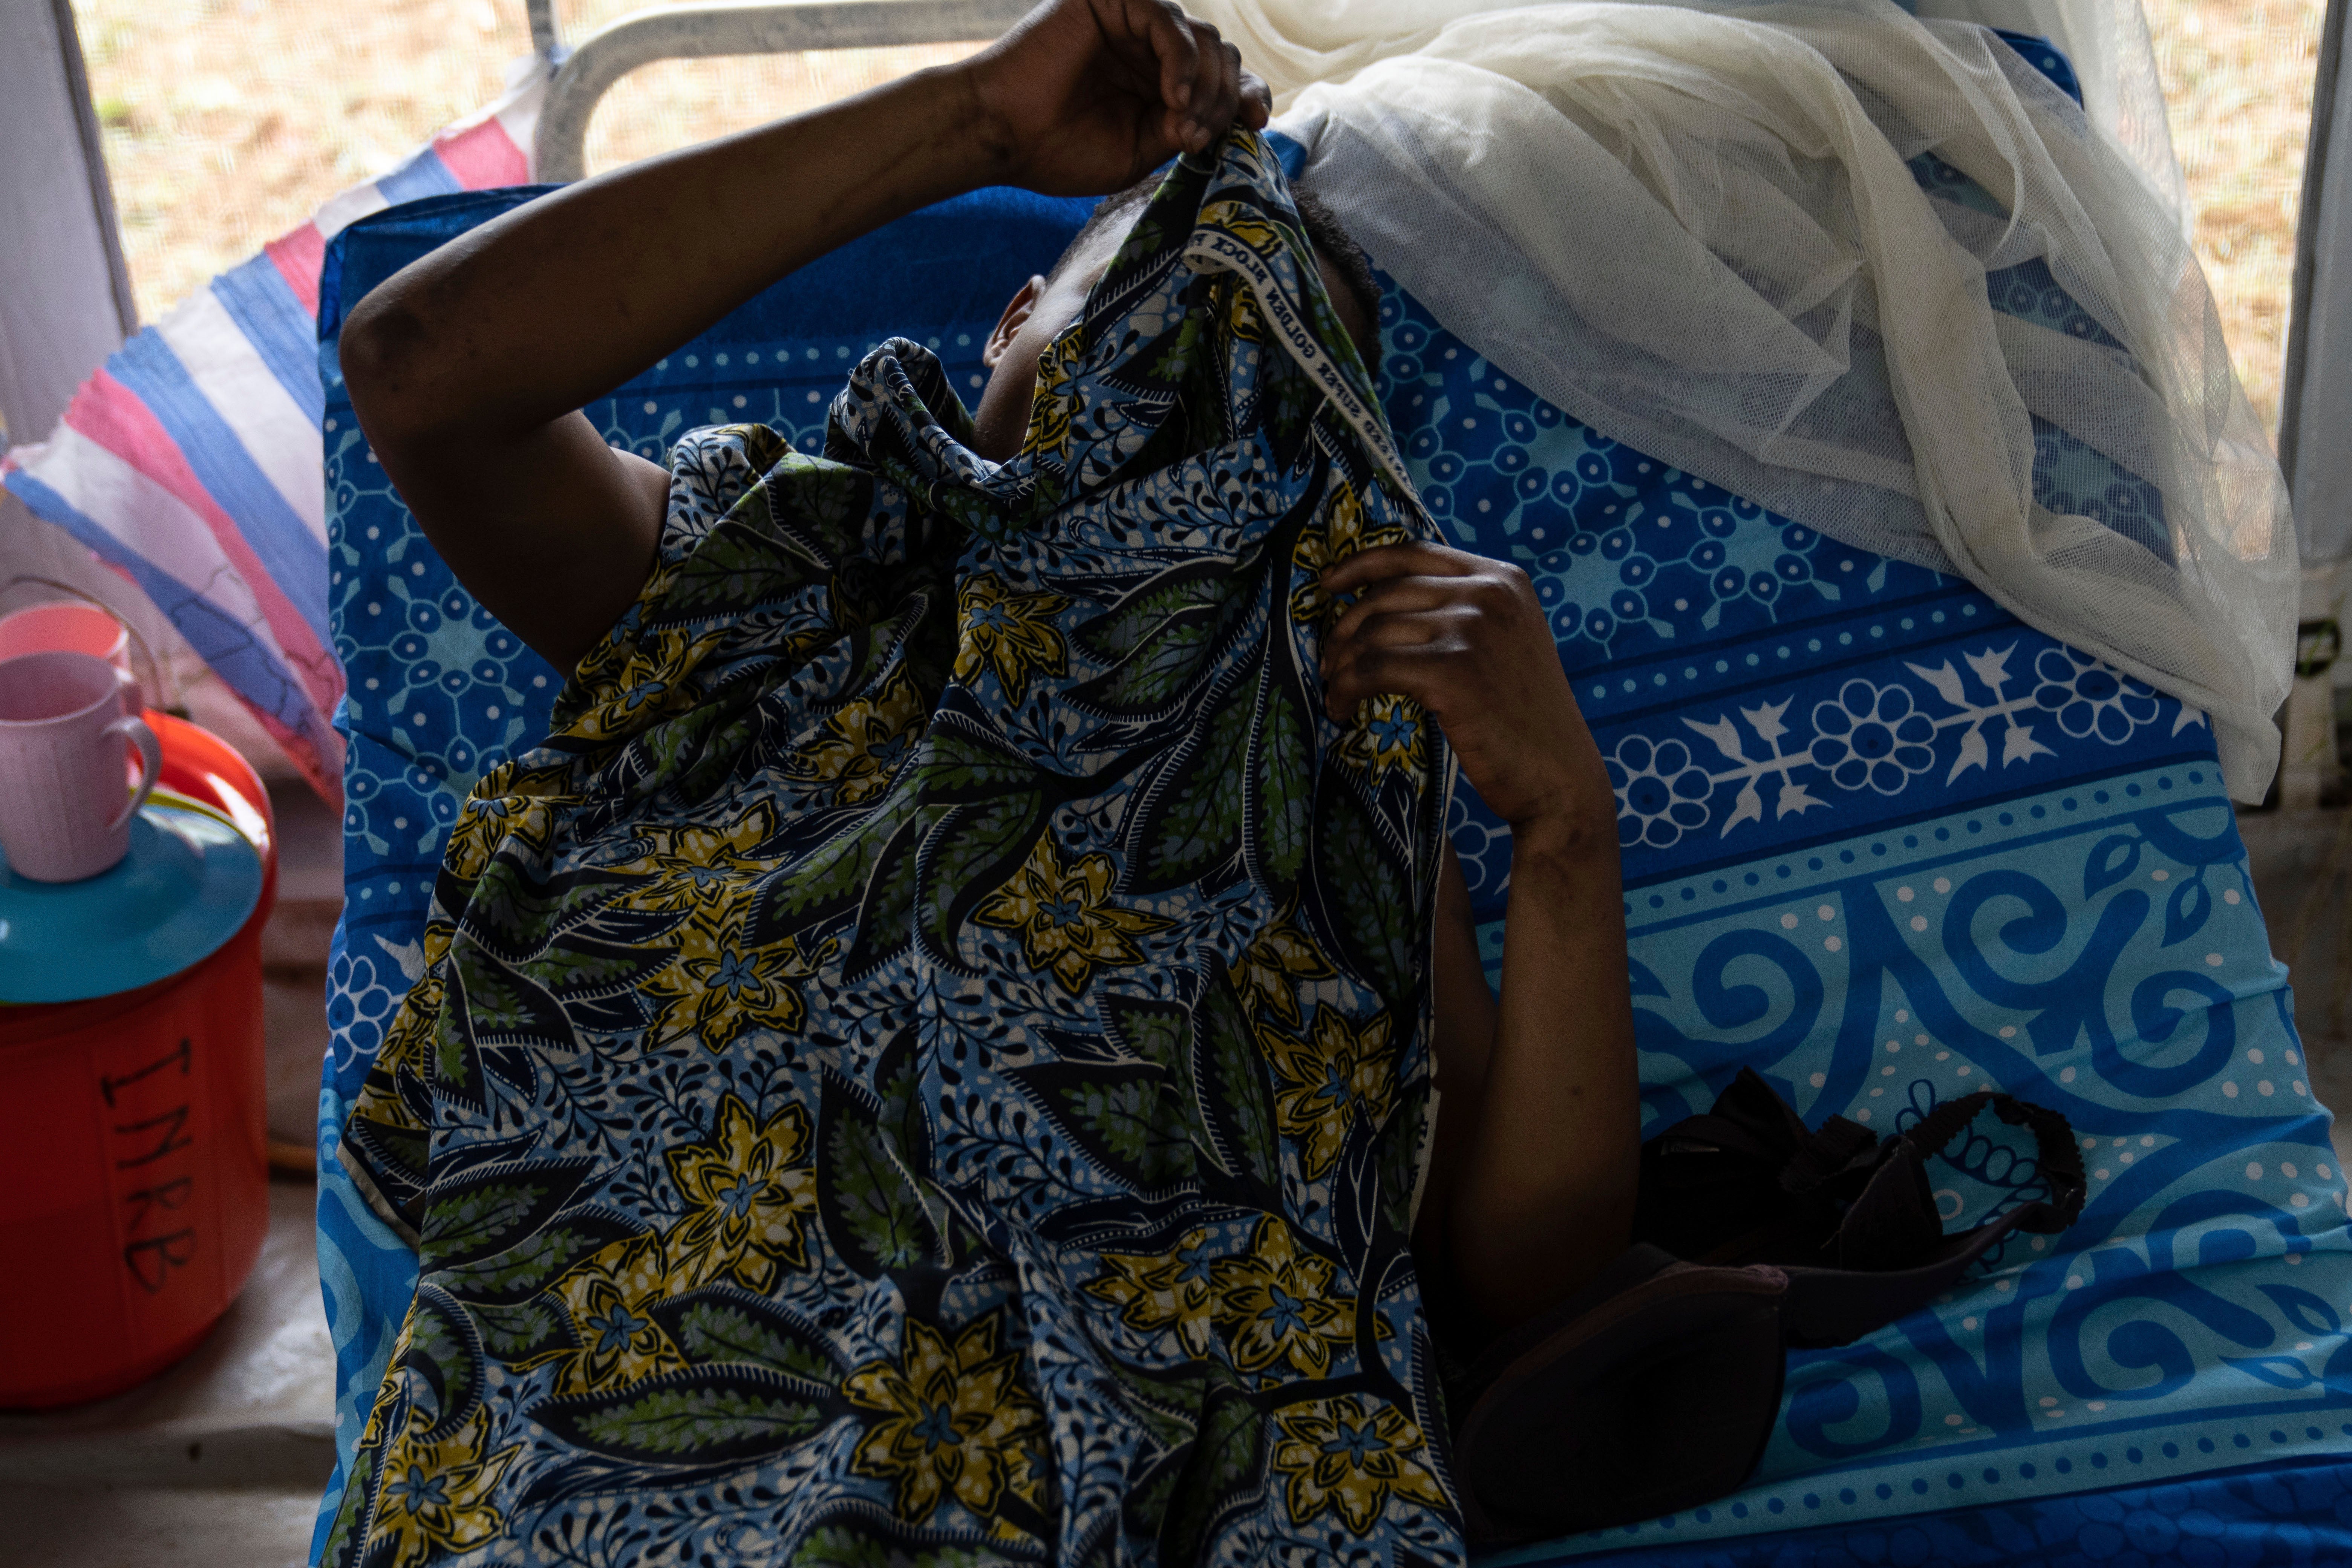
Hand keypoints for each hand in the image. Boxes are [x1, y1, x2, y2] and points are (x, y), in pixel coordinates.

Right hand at [960, 0, 1271, 196]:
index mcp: (1160, 82)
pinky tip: (1173, 96)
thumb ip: (1185, 129)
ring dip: (1205, 85)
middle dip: (1223, 99)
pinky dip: (1181, 60)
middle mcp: (1152, 49)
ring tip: (1181, 123)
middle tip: (1198, 137)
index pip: (1223, 77)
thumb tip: (1227, 119)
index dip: (1247, 94)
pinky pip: (1169, 21)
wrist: (1003, 134)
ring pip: (1204, 38)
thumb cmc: (1059, 150)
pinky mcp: (1114, 3)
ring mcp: (1134, 23)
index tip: (1257, 123)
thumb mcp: (1140, 152)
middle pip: (1221, 57)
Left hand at [1321, 543, 1616, 850]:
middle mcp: (1489, 593)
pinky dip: (1347, 689)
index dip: (1362, 565)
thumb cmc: (1523, 716)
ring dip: (1341, 664)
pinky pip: (1374, 669)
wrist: (1558, 774)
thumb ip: (1461, 610)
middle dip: (1345, 628)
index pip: (1415, 553)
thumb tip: (1382, 603)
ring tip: (1335, 691)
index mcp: (1502, 578)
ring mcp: (1472, 629)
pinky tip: (1342, 709)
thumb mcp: (1504, 641)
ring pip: (1375, 632)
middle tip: (1329, 662)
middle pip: (1387, 593)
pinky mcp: (1452, 671)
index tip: (1328, 583)